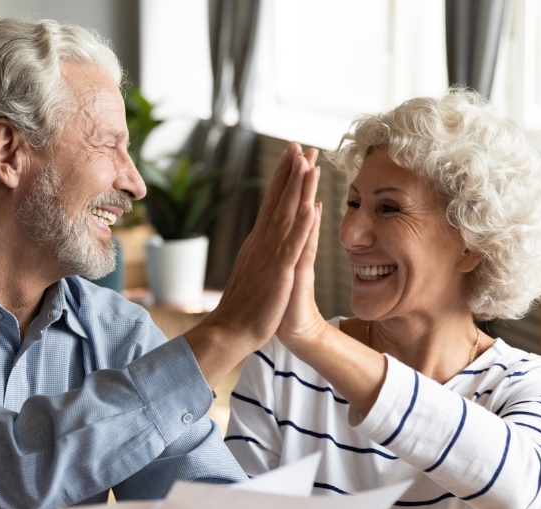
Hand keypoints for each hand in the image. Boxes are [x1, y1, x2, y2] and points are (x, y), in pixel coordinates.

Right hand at [193, 143, 320, 357]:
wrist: (230, 330)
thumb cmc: (244, 306)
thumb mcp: (254, 271)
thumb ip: (260, 252)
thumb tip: (264, 238)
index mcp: (258, 242)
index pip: (272, 202)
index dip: (283, 178)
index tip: (292, 155)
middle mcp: (262, 242)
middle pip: (278, 200)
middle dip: (291, 172)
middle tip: (301, 145)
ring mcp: (270, 255)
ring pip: (286, 215)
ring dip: (298, 188)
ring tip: (308, 163)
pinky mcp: (278, 272)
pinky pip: (292, 244)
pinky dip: (301, 224)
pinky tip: (310, 207)